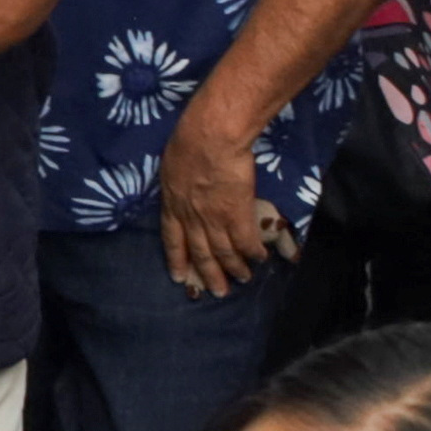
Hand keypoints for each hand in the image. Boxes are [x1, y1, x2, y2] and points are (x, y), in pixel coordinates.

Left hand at [158, 100, 284, 296]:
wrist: (210, 138)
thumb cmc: (188, 141)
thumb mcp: (170, 165)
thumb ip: (176, 182)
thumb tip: (180, 186)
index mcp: (172, 204)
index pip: (171, 238)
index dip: (176, 258)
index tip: (179, 276)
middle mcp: (191, 217)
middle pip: (199, 252)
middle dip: (209, 274)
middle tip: (217, 292)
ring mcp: (213, 218)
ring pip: (223, 251)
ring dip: (234, 268)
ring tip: (243, 279)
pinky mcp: (237, 214)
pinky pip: (246, 241)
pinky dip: (252, 252)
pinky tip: (259, 259)